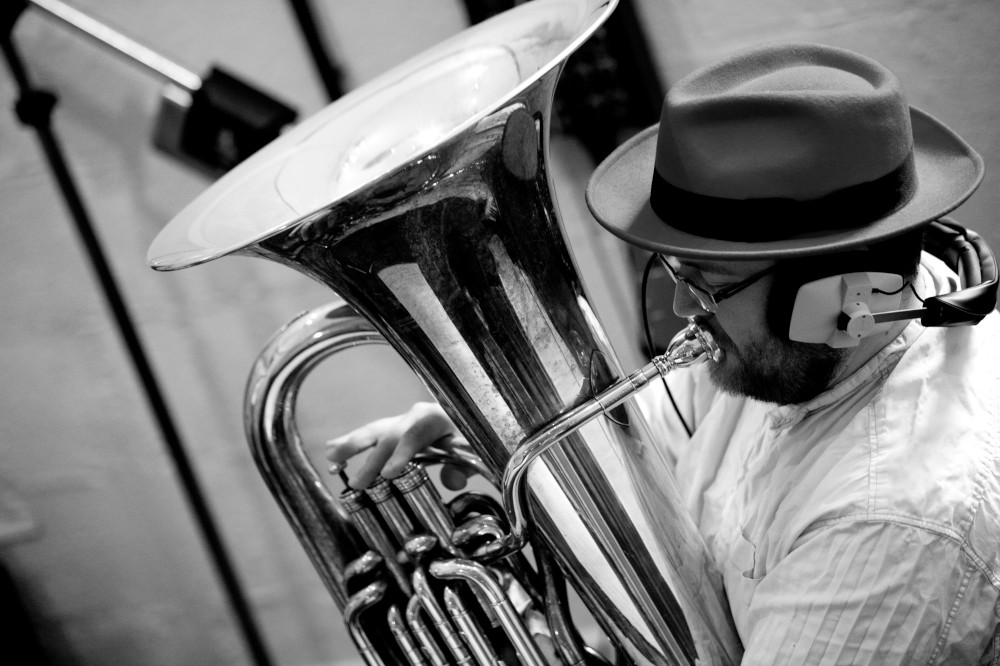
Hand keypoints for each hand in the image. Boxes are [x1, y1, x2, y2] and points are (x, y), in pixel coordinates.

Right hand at [326, 401, 468, 489]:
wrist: (473, 413)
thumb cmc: (476, 433)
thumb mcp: (478, 447)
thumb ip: (466, 464)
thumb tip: (452, 480)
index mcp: (438, 417)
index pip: (416, 433)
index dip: (402, 453)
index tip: (389, 473)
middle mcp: (417, 415)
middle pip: (391, 435)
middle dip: (373, 459)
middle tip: (358, 482)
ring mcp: (405, 420)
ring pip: (376, 431)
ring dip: (352, 445)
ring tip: (331, 456)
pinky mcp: (397, 428)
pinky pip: (373, 434)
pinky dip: (352, 442)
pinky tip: (331, 449)